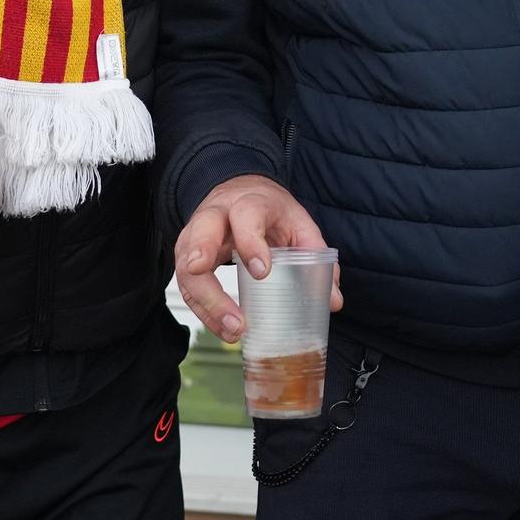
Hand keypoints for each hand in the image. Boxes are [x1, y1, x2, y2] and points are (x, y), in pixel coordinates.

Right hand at [174, 174, 341, 342]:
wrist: (237, 190)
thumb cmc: (268, 210)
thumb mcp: (296, 221)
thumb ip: (315, 254)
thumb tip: (333, 300)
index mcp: (248, 202)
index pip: (245, 217)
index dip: (251, 243)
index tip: (262, 272)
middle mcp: (215, 216)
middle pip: (201, 235)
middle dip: (208, 268)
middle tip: (227, 301)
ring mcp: (195, 235)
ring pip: (187, 267)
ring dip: (208, 303)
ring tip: (233, 329)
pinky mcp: (186, 256)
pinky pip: (187, 286)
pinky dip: (204, 311)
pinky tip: (223, 329)